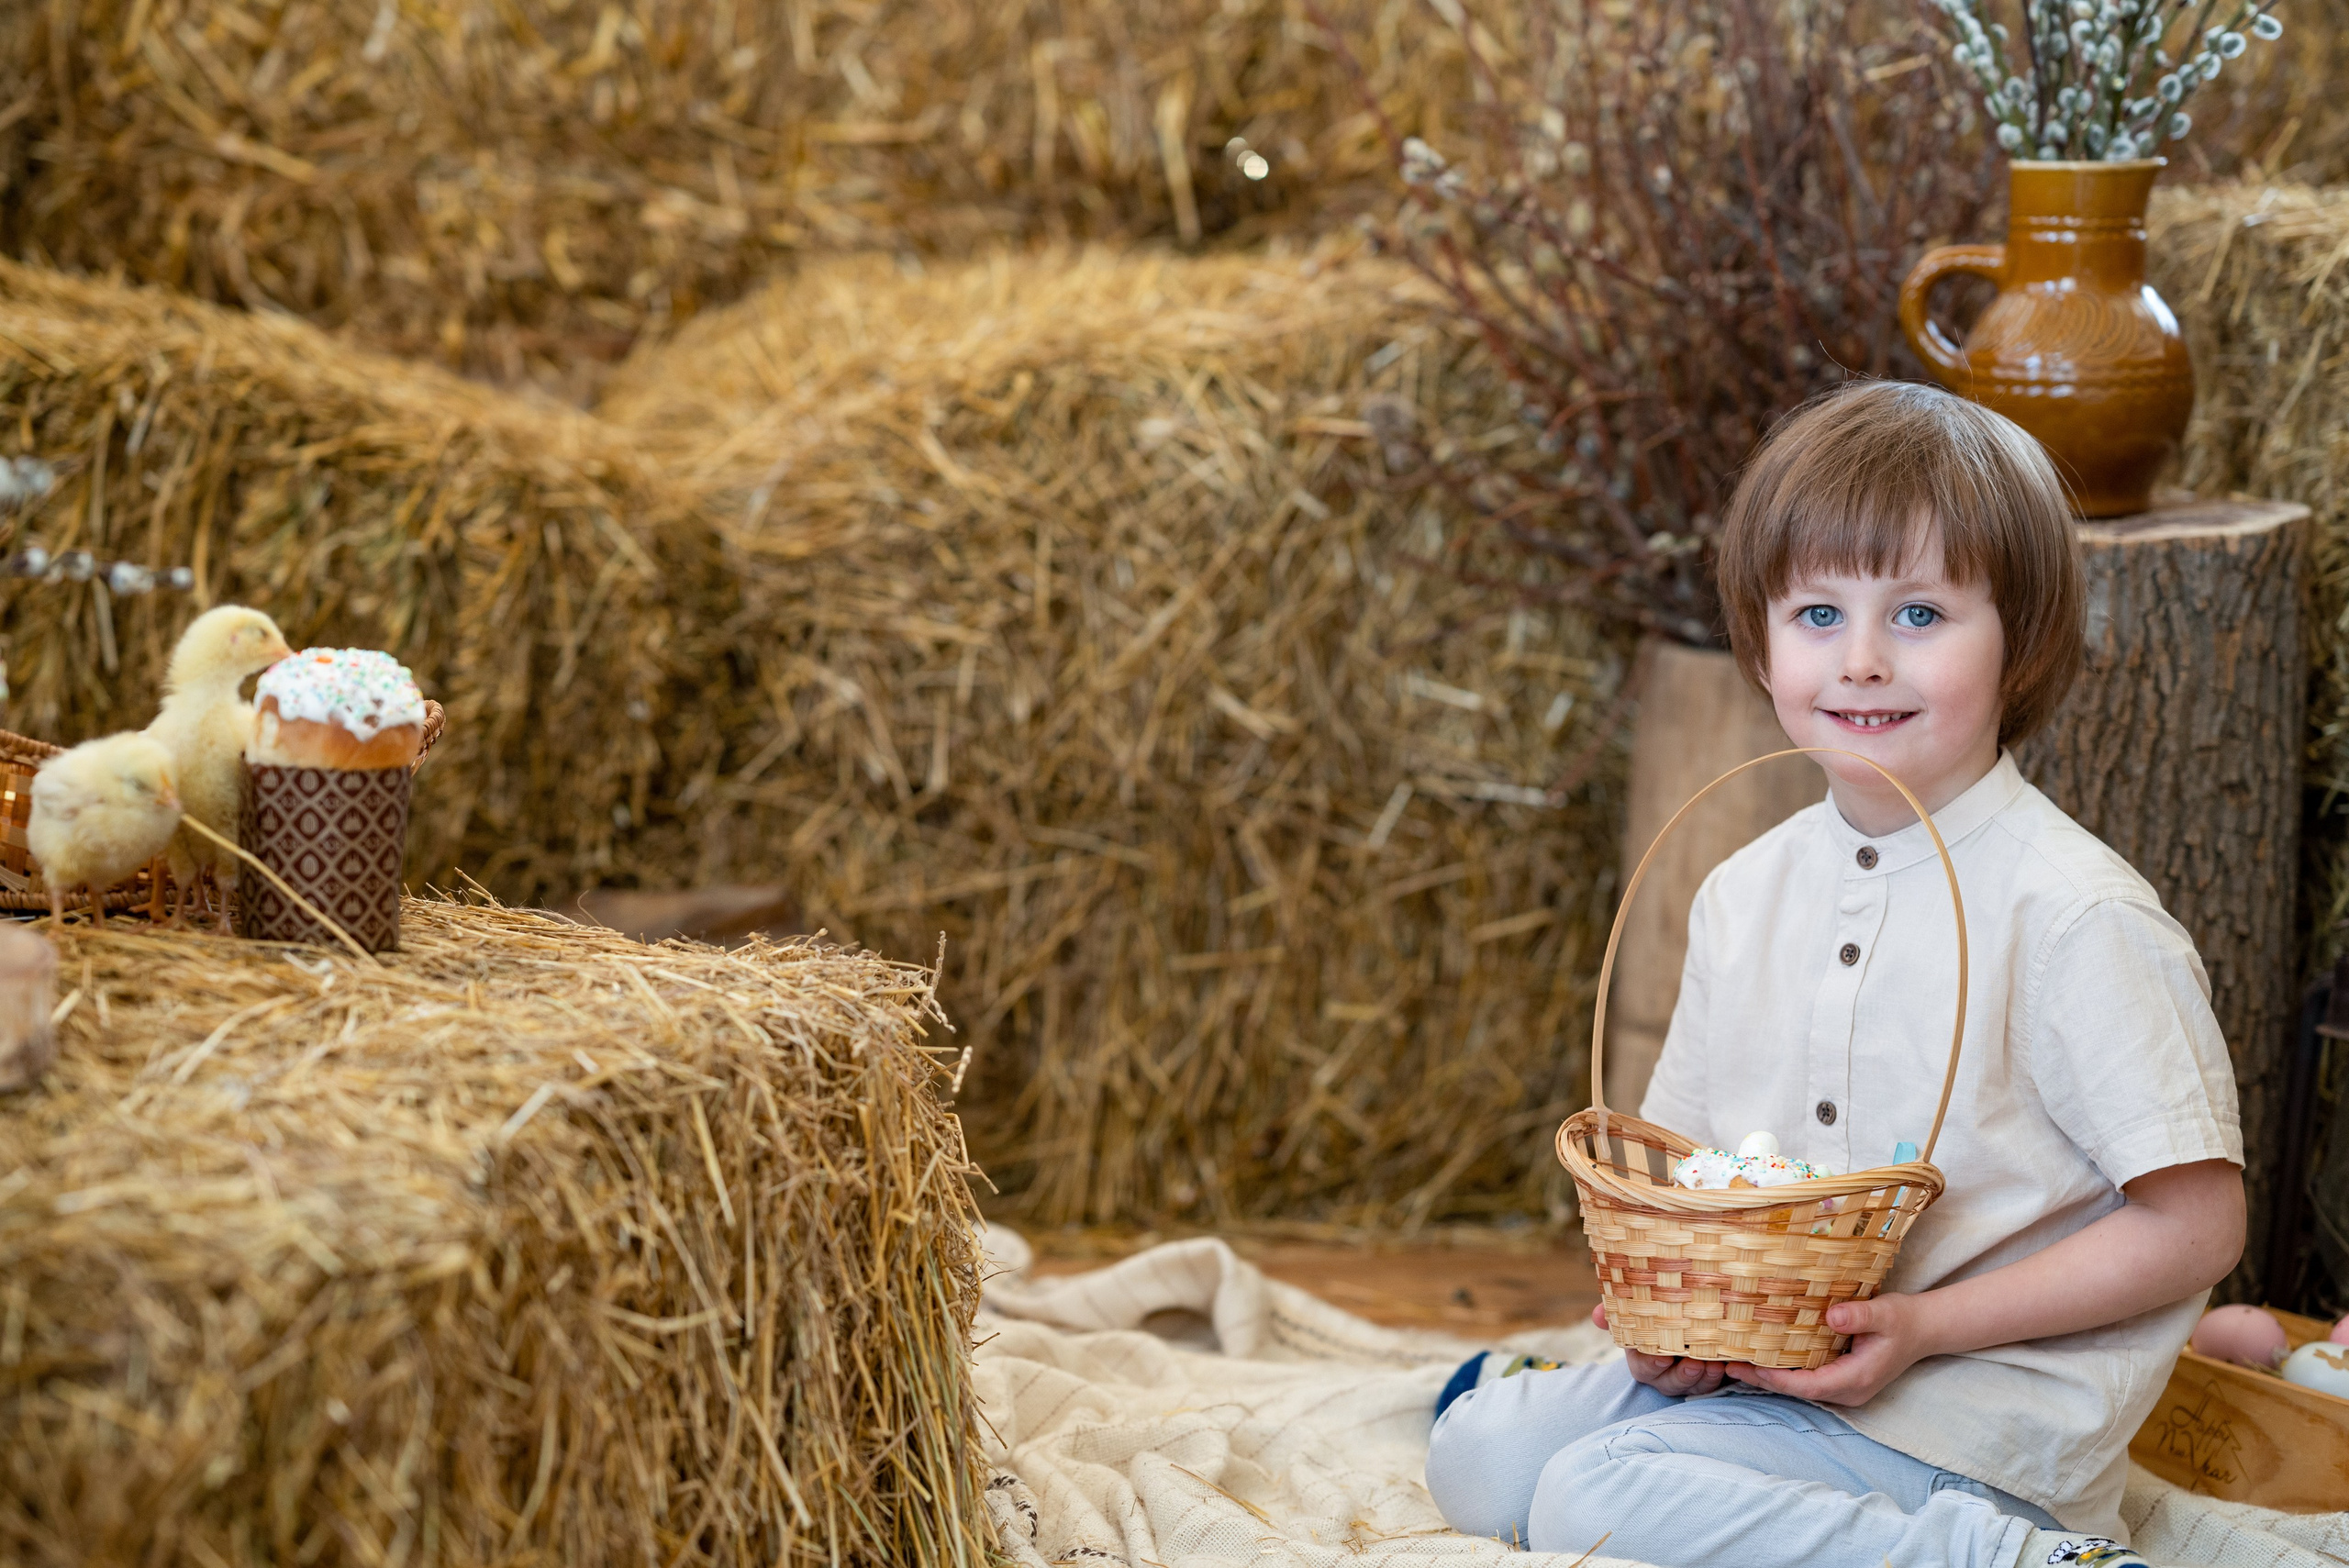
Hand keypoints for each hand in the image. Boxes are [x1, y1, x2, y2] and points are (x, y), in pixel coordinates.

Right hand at [1591, 1301, 1729, 1396]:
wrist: (1691, 1311)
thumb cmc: (1659, 1310)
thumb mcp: (1638, 1308)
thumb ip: (1618, 1310)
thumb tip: (1597, 1316)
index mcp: (1644, 1357)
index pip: (1643, 1367)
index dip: (1651, 1364)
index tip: (1663, 1356)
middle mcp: (1665, 1373)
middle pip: (1669, 1383)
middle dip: (1682, 1376)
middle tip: (1695, 1363)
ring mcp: (1689, 1378)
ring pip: (1695, 1387)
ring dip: (1705, 1379)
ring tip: (1716, 1364)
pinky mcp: (1711, 1377)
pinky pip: (1717, 1384)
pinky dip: (1723, 1377)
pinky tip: (1730, 1364)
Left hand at [1725, 1294, 1932, 1405]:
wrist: (1924, 1328)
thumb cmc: (1904, 1319)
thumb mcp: (1885, 1313)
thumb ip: (1859, 1315)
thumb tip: (1831, 1316)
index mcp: (1857, 1379)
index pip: (1809, 1386)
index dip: (1778, 1379)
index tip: (1749, 1367)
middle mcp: (1849, 1390)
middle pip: (1799, 1390)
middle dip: (1763, 1379)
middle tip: (1726, 1365)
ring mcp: (1845, 1387)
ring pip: (1800, 1387)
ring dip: (1769, 1376)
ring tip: (1733, 1363)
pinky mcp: (1841, 1378)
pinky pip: (1807, 1379)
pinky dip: (1783, 1370)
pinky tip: (1761, 1357)